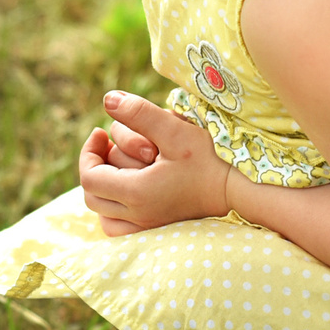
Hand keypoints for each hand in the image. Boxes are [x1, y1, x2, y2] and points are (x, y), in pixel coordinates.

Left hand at [77, 90, 232, 236]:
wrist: (242, 190)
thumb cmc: (212, 159)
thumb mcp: (175, 130)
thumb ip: (140, 114)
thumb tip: (107, 99)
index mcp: (138, 193)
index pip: (89, 177)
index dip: (88, 152)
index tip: (100, 133)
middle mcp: (139, 216)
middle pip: (92, 197)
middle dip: (93, 167)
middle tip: (106, 146)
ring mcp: (148, 227)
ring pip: (103, 215)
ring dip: (102, 190)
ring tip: (115, 167)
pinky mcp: (157, 230)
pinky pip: (120, 228)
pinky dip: (114, 210)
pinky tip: (127, 190)